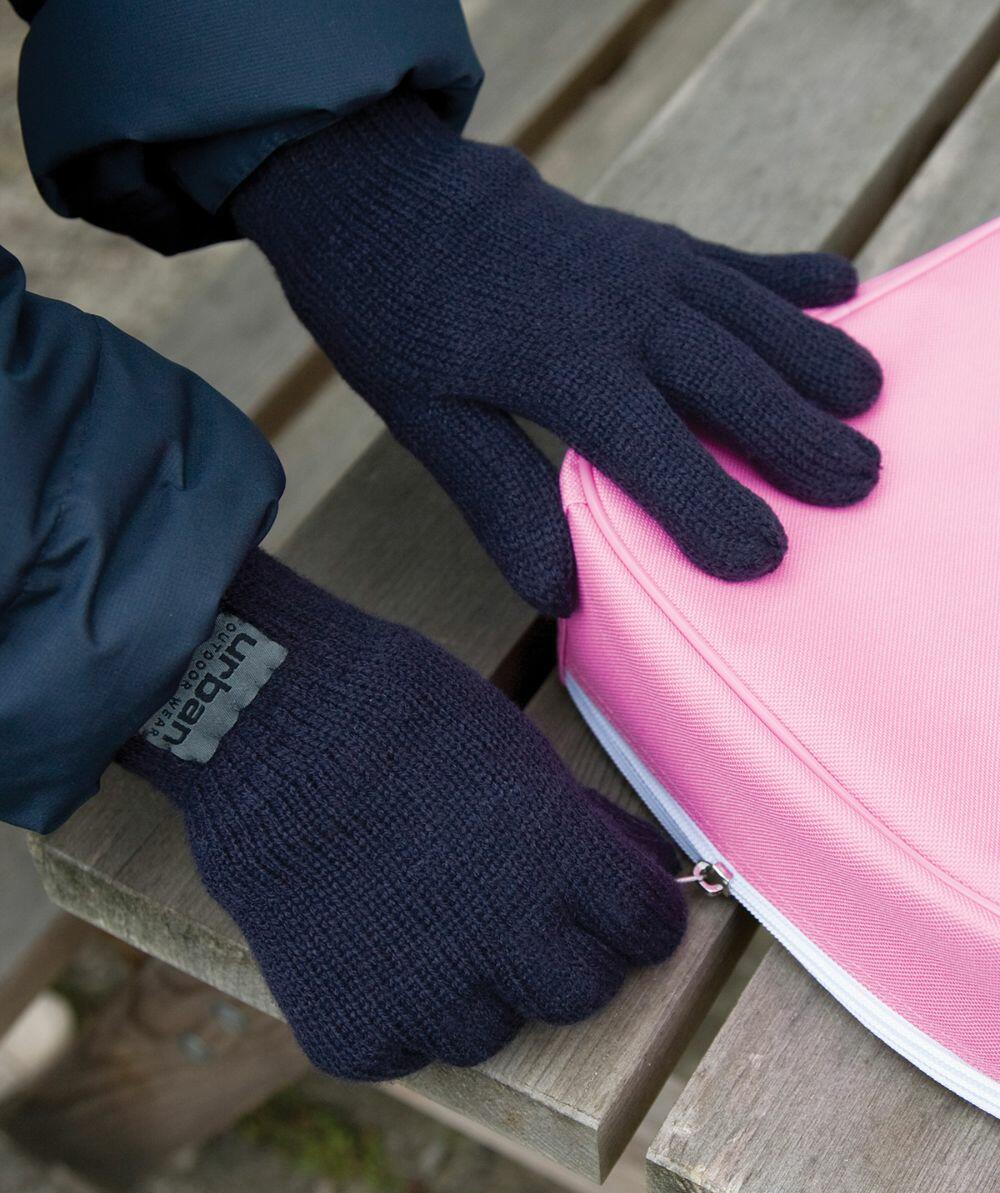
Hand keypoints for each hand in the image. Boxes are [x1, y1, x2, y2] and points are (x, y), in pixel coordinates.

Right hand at [120, 551, 684, 1079]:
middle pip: (586, 993)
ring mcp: (426, 996)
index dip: (639, 913)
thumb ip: (586, 830)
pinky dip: (393, 1008)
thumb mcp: (516, 751)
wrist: (265, 721)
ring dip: (474, 986)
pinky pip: (404, 1047)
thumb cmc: (399, 712)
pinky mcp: (353, 1028)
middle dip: (567, 956)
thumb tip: (648, 870)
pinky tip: (367, 945)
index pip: (652, 928)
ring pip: (492, 1031)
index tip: (619, 903)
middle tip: (520, 913)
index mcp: (562, 862)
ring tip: (425, 921)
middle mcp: (508, 941)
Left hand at [232, 91, 880, 614]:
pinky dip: (791, 281)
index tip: (764, 561)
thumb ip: (501, 501)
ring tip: (869, 402)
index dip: (710, 509)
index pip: (653, 453)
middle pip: (730, 380)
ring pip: (752, 317)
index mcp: (560, 366)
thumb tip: (561, 594)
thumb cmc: (398, 320)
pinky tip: (843, 292)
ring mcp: (646, 266)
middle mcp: (621, 311)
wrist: (390, 198)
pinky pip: (737, 263)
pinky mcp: (654, 242)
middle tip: (858, 487)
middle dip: (797, 436)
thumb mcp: (428, 421)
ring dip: (814, 359)